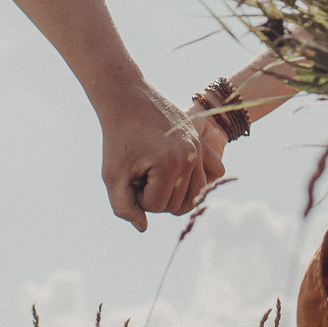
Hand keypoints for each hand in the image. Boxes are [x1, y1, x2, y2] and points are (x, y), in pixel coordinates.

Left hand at [101, 85, 222, 230]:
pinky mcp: (202, 142)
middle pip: (178, 204)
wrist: (127, 99)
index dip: (137, 197)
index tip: (128, 176)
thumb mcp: (112, 175)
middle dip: (154, 195)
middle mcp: (190, 157)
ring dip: (173, 190)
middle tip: (140, 174)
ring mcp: (199, 148)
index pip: (156, 207)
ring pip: (195, 194)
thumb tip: (144, 227)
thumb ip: (123, 208)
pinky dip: (200, 179)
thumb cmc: (117, 138)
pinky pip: (216, 172)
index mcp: (169, 165)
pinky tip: (180, 174)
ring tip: (155, 173)